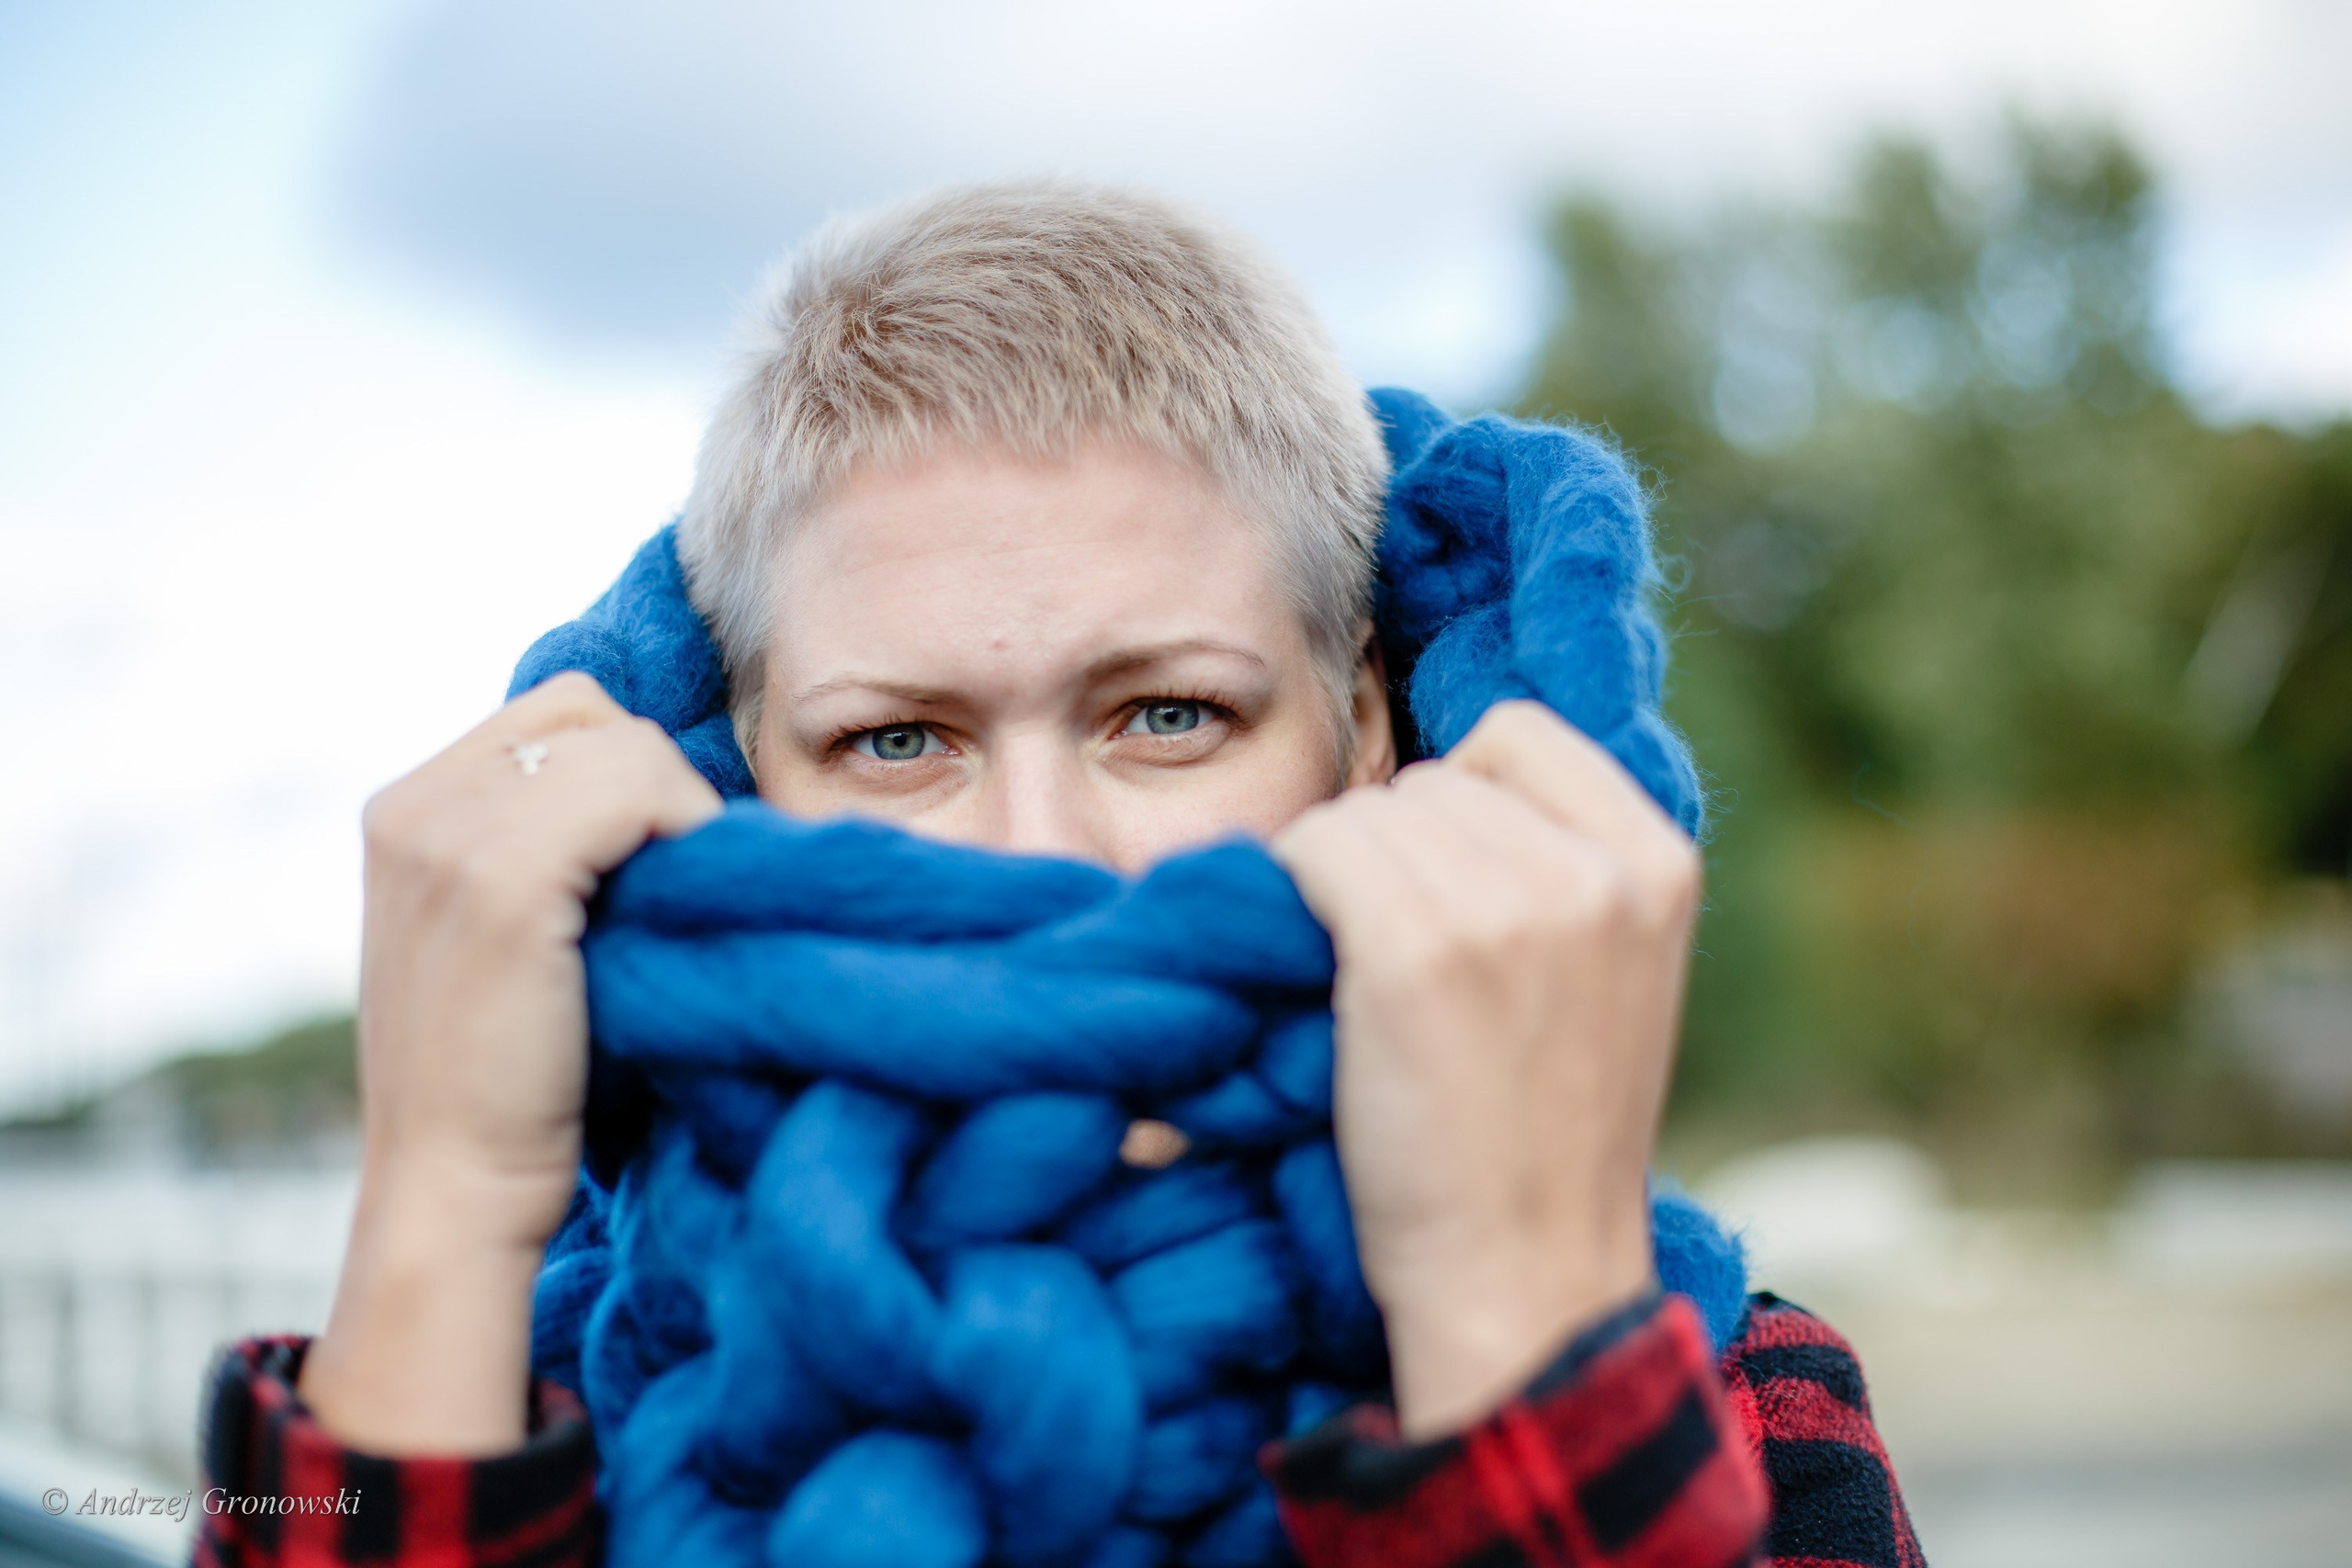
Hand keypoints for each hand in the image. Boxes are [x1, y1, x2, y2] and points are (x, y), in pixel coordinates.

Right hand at [300, 673, 721, 1453]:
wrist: (458, 1189)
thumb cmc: (514, 1078)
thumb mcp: (508, 935)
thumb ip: (546, 846)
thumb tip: (660, 780)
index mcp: (406, 810)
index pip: (558, 713)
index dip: (629, 773)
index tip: (654, 863)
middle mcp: (412, 806)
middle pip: (593, 715)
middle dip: (656, 785)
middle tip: (677, 887)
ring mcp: (447, 837)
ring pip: (626, 746)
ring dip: (680, 813)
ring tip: (680, 906)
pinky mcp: (502, 879)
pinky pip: (637, 788)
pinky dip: (685, 831)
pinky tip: (686, 904)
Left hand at [1271, 702, 1700, 1437]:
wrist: (1525, 1282)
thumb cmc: (1542, 1139)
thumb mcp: (1611, 975)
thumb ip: (1564, 867)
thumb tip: (1442, 778)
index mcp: (1659, 861)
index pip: (1515, 736)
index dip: (1456, 807)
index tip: (1449, 899)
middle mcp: (1596, 868)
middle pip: (1430, 780)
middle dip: (1395, 859)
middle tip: (1403, 977)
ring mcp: (1508, 901)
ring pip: (1363, 814)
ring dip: (1339, 887)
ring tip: (1372, 997)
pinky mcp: (1415, 946)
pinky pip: (1312, 852)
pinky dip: (1292, 905)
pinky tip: (1323, 987)